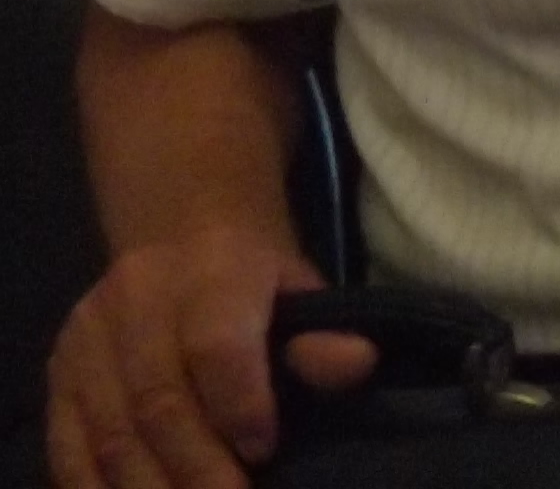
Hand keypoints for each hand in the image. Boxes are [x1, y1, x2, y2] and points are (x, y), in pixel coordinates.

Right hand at [45, 229, 371, 488]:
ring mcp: (87, 339)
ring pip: (111, 430)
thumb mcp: (300, 290)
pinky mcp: (57, 374)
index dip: (240, 404)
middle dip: (195, 465)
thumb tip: (356, 363)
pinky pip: (67, 445)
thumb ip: (324, 332)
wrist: (182, 240)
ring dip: (148, 485)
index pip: (215, 345)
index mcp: (209, 270)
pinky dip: (95, 486)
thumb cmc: (255, 282)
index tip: (263, 452)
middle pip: (158, 399)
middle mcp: (136, 299)